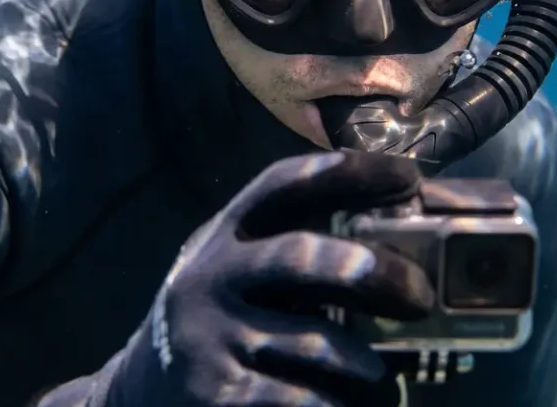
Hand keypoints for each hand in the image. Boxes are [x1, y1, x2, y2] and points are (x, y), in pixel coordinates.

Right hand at [122, 151, 433, 406]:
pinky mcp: (217, 393)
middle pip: (299, 257)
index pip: (284, 184)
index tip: (409, 176)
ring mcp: (213, 337)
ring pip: (308, 340)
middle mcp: (215, 276)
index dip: (349, 172)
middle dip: (367, 269)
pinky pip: (294, 399)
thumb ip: (293, 246)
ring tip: (382, 372)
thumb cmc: (220, 317)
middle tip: (420, 294)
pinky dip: (332, 404)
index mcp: (226, 233)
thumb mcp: (237, 267)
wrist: (137, 389)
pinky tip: (348, 405)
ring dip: (359, 357)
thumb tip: (403, 224)